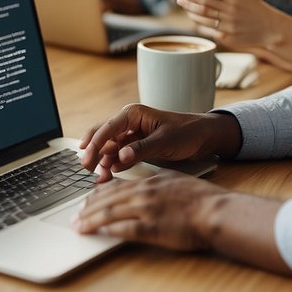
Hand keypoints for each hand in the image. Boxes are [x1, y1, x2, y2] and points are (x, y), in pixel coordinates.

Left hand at [71, 173, 222, 250]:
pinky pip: (123, 229)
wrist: (216, 210)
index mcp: (149, 183)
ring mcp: (146, 210)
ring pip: (110, 213)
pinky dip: (106, 230)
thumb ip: (157, 184)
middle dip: (87, 207)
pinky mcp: (151, 228)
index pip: (115, 187)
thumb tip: (144, 187)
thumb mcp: (175, 181)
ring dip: (90, 219)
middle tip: (74, 215)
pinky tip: (96, 233)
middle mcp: (143, 194)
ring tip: (78, 226)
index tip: (86, 200)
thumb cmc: (202, 198)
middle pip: (107, 199)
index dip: (97, 194)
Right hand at [77, 103, 239, 181]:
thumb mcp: (165, 141)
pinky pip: (119, 154)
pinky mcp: (136, 146)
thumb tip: (120, 156)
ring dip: (103, 160)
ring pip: (109, 147)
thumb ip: (141, 149)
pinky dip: (113, 164)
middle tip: (86, 168)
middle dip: (94, 152)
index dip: (95, 143)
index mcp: (133, 114)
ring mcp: (131, 135)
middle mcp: (129, 123)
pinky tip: (109, 174)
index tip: (87, 157)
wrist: (204, 137)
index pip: (107, 128)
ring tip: (99, 176)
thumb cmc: (187, 133)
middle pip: (103, 136)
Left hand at [176, 0, 289, 51]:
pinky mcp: (228, 37)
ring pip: (203, 17)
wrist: (272, 29)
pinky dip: (199, 23)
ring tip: (183, 4)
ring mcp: (229, 25)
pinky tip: (193, 18)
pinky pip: (209, 29)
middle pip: (203, 3)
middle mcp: (231, 10)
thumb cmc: (254, 9)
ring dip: (190, 10)